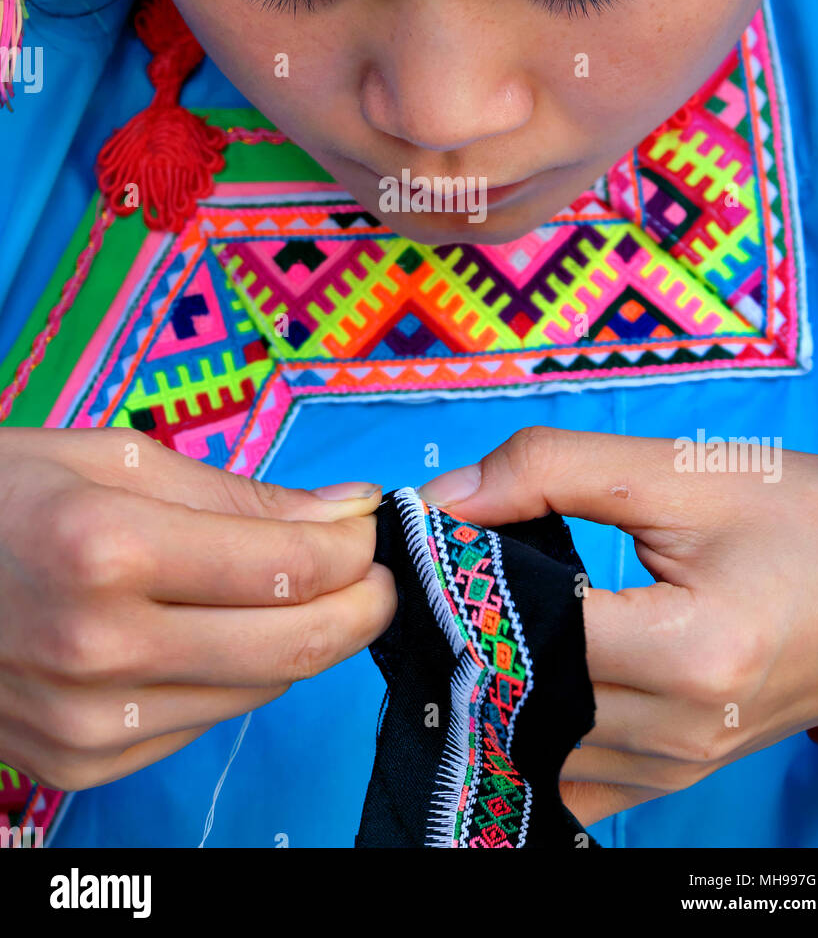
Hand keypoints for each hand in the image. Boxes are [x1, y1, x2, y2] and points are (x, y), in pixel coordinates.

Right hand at [0, 427, 394, 791]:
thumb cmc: (4, 496)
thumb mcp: (114, 458)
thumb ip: (240, 495)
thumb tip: (346, 511)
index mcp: (109, 549)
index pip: (289, 567)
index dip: (355, 547)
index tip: (370, 526)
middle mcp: (100, 648)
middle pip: (293, 645)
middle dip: (361, 606)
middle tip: (375, 574)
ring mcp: (86, 722)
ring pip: (258, 690)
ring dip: (301, 640)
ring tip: (294, 591)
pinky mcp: (77, 766)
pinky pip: (203, 722)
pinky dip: (237, 678)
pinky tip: (220, 634)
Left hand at [418, 427, 817, 824]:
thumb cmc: (807, 521)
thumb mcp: (686, 471)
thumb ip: (555, 471)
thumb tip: (445, 498)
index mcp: (691, 651)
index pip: (522, 630)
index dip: (460, 578)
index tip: (429, 534)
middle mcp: (683, 731)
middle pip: (519, 692)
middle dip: (465, 628)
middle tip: (441, 568)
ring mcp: (681, 767)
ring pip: (534, 740)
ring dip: (492, 678)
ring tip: (477, 608)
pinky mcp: (678, 776)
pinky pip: (573, 774)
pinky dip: (532, 723)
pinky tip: (522, 667)